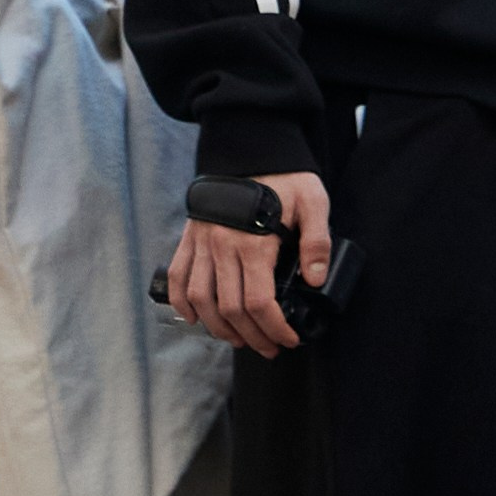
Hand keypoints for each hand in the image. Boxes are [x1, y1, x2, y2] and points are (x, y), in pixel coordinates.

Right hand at [166, 171, 331, 354]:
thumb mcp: (313, 202)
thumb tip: (315, 279)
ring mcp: (203, 243)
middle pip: (231, 309)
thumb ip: (317, 241)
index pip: (260, 303)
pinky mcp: (190, 237)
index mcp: (254, 244)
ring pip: (201, 300)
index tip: (288, 339)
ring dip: (218, 328)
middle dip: (252, 337)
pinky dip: (182, 302)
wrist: (249, 148)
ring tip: (238, 339)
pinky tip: (195, 318)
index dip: (274, 328)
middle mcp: (223, 247)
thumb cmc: (283, 176)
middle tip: (270, 347)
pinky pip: (178, 276)